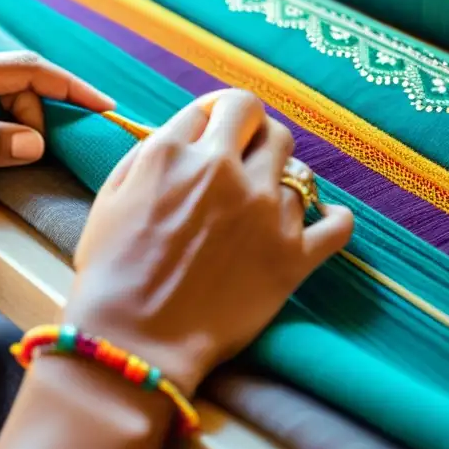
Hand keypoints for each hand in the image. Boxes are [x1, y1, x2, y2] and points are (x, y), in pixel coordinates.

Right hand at [69, 90, 353, 395]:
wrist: (134, 342)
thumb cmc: (112, 274)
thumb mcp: (111, 198)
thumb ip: (148, 155)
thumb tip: (182, 135)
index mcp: (175, 153)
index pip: (216, 106)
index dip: (217, 118)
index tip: (218, 134)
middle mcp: (224, 171)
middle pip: (263, 122)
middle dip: (254, 133)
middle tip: (246, 156)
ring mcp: (263, 212)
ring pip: (299, 169)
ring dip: (283, 178)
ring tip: (267, 200)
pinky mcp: (292, 256)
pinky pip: (337, 223)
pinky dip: (334, 218)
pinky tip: (324, 219)